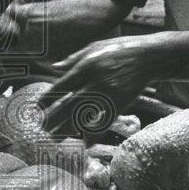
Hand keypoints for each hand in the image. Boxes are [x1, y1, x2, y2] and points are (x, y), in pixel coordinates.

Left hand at [38, 34, 183, 132]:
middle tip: (42, 128)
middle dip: (52, 118)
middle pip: (68, 104)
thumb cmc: (120, 49)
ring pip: (83, 115)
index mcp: (86, 66)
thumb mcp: (94, 46)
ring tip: (55, 137)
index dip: (47, 99)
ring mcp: (108, 94)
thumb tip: (53, 68)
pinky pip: (105, 121)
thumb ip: (73, 59)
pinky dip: (95, 134)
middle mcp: (95, 81)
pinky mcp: (121, 103)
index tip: (38, 108)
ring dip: (67, 128)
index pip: (61, 86)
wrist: (150, 56)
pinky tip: (86, 143)